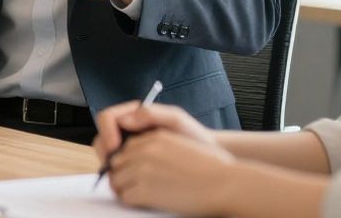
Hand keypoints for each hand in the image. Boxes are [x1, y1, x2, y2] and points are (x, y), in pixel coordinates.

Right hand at [94, 102, 216, 162]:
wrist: (207, 154)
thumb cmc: (194, 135)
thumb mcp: (176, 119)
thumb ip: (151, 113)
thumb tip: (126, 119)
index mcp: (134, 115)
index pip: (107, 118)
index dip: (106, 132)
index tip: (114, 146)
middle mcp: (128, 130)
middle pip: (102, 137)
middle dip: (105, 151)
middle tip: (115, 165)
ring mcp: (129, 147)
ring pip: (107, 154)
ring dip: (111, 164)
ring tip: (125, 174)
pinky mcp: (133, 164)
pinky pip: (118, 167)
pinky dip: (120, 174)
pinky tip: (132, 180)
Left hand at [109, 129, 235, 215]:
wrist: (224, 185)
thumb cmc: (210, 169)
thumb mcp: (180, 144)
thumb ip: (157, 144)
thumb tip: (139, 155)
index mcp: (154, 137)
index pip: (125, 148)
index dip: (128, 162)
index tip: (136, 173)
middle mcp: (144, 150)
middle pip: (116, 164)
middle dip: (123, 175)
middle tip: (137, 187)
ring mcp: (141, 170)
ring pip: (116, 181)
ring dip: (126, 189)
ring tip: (142, 196)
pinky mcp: (144, 190)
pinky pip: (124, 197)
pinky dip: (132, 202)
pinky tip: (147, 203)